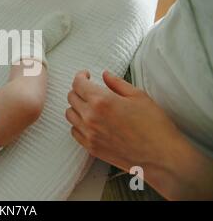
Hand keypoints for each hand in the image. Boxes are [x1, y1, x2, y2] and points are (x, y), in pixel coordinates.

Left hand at [65, 70, 212, 199]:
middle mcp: (90, 117)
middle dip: (79, 90)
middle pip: (71, 97)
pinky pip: (74, 131)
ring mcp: (89, 134)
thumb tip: (105, 75)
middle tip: (90, 89)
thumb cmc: (154, 126)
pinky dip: (78, 124)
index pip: (78, 84)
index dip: (81, 76)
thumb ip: (117, 83)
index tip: (86, 75)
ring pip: (70, 114)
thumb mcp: (139, 96)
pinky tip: (90, 121)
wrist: (161, 157)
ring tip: (89, 105)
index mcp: (101, 100)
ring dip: (77, 106)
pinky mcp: (91, 147)